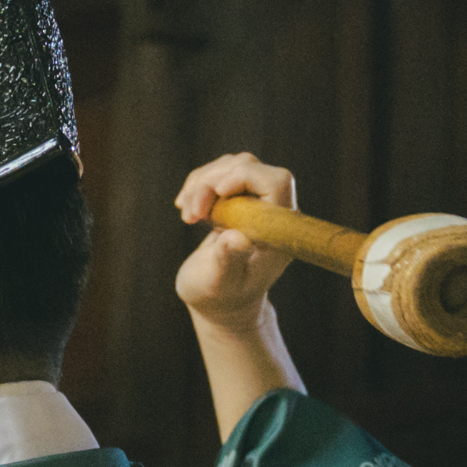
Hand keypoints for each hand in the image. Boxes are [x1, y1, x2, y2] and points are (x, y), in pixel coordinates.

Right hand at [172, 153, 297, 329]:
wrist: (219, 301)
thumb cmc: (220, 297)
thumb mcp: (219, 283)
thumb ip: (229, 260)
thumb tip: (236, 238)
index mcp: (278, 232)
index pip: (276, 182)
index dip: (246, 177)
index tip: (217, 194)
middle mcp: (273, 213)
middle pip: (249, 167)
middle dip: (212, 182)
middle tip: (191, 216)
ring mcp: (258, 203)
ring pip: (232, 165)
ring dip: (201, 183)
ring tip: (188, 216)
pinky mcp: (241, 199)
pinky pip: (222, 172)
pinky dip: (198, 185)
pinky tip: (189, 209)